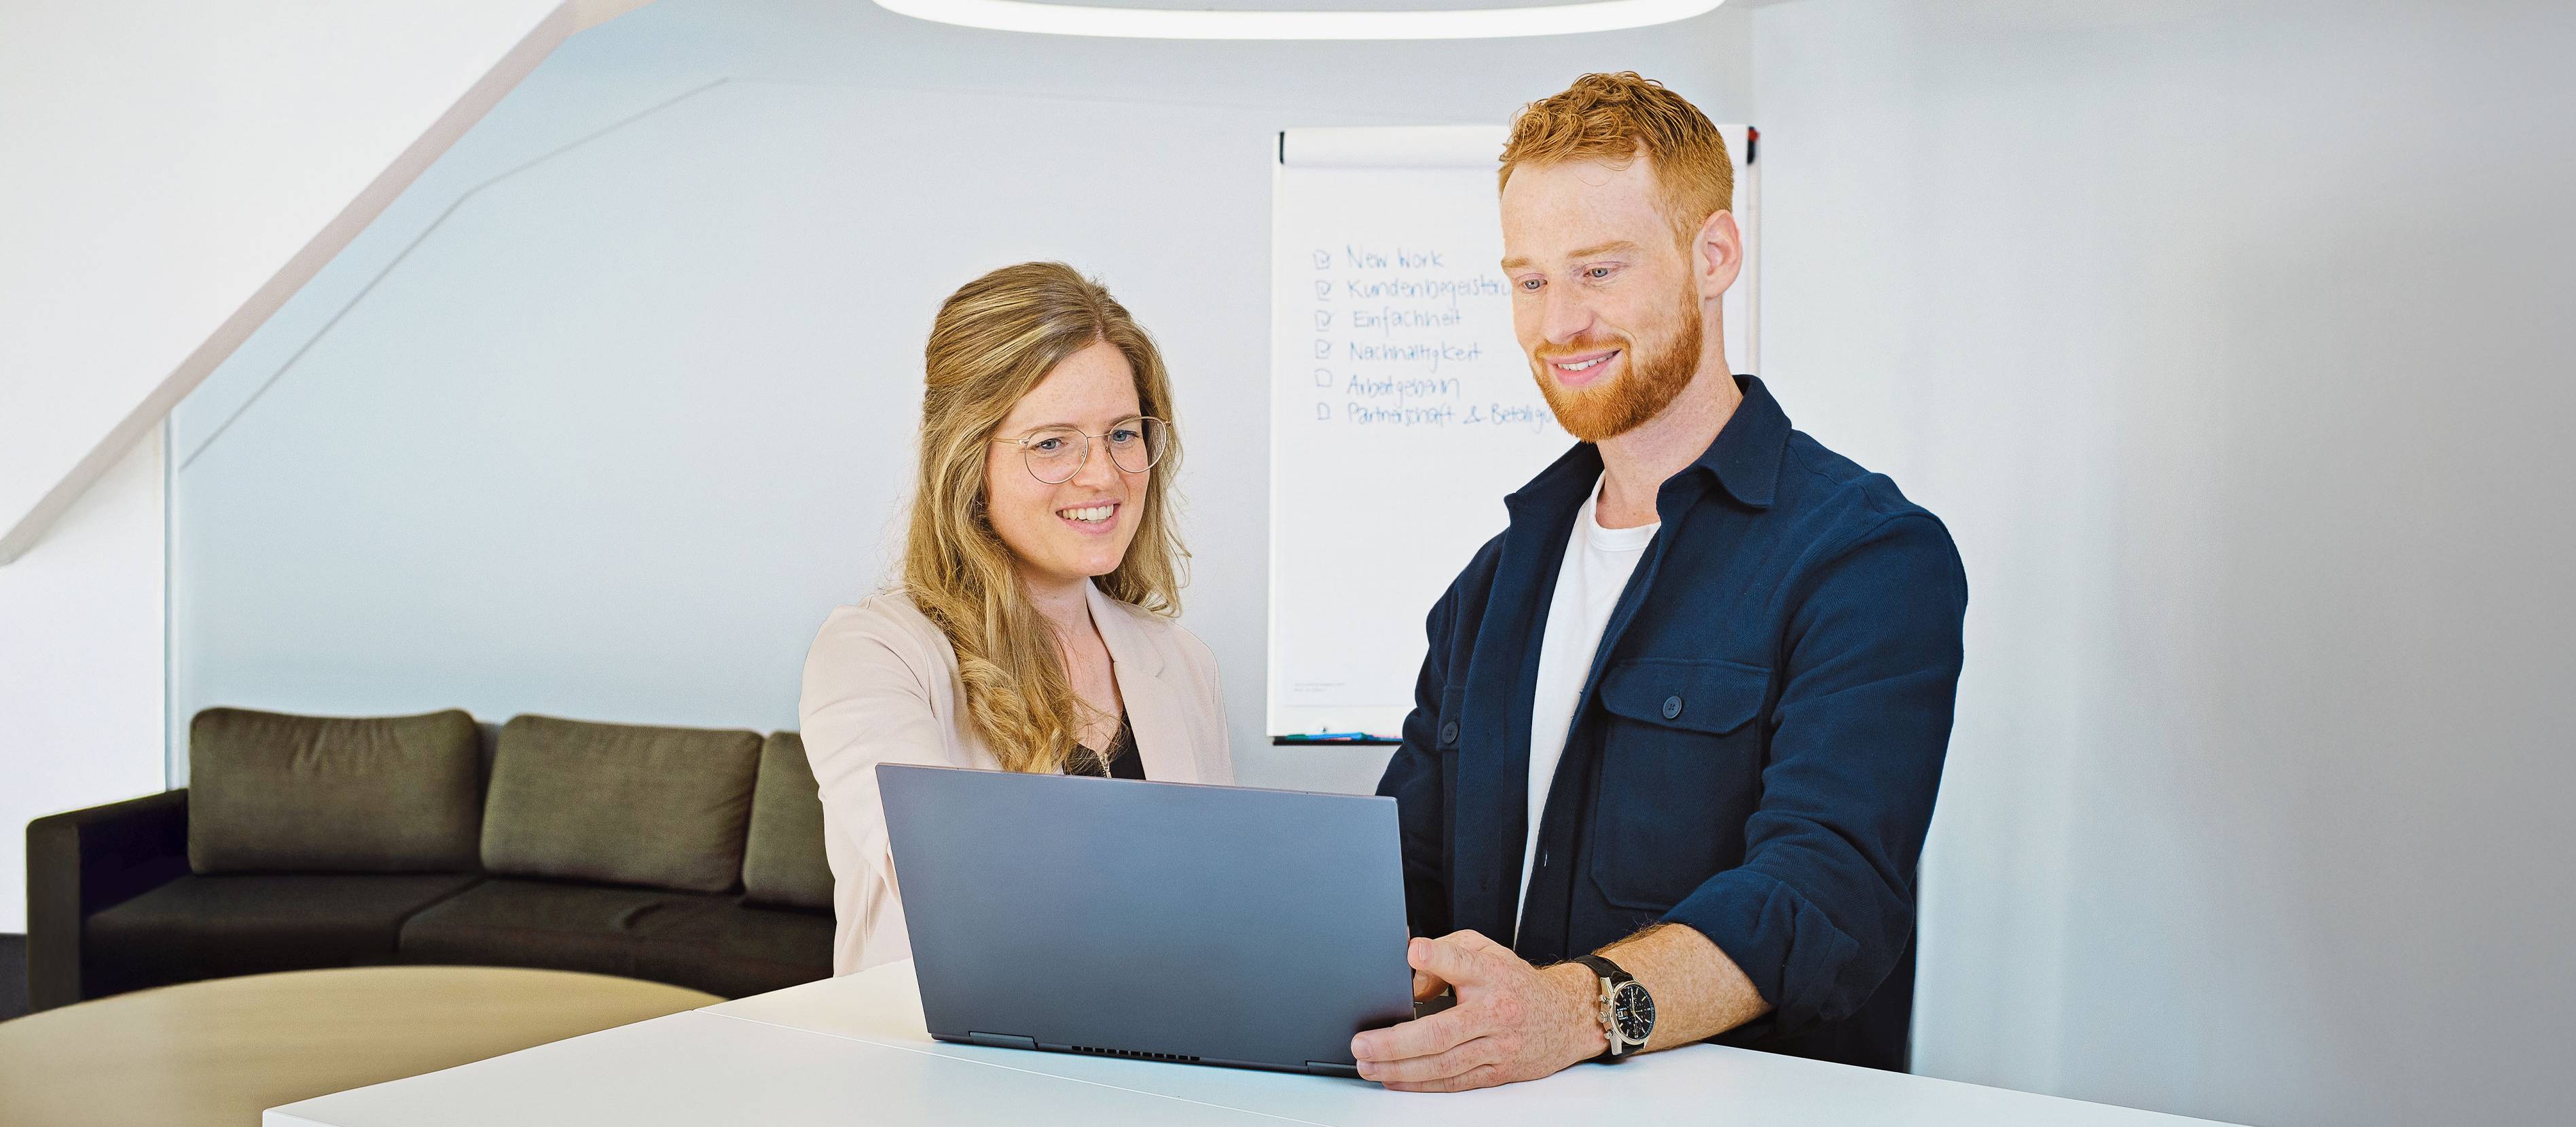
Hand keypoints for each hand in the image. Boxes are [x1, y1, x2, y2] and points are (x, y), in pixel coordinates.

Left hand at [1348, 931, 1604, 1091]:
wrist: (1563, 1017)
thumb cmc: (1515, 983)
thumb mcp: (1485, 952)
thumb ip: (1448, 954)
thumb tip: (1411, 973)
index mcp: (1491, 974)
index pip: (1463, 962)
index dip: (1439, 957)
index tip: (1415, 952)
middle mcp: (1494, 1012)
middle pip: (1442, 1030)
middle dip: (1397, 1041)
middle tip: (1363, 1042)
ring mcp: (1496, 1046)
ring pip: (1444, 1063)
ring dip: (1401, 1067)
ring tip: (1369, 1064)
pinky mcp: (1496, 1071)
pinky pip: (1454, 1081)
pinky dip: (1422, 1083)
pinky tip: (1395, 1079)